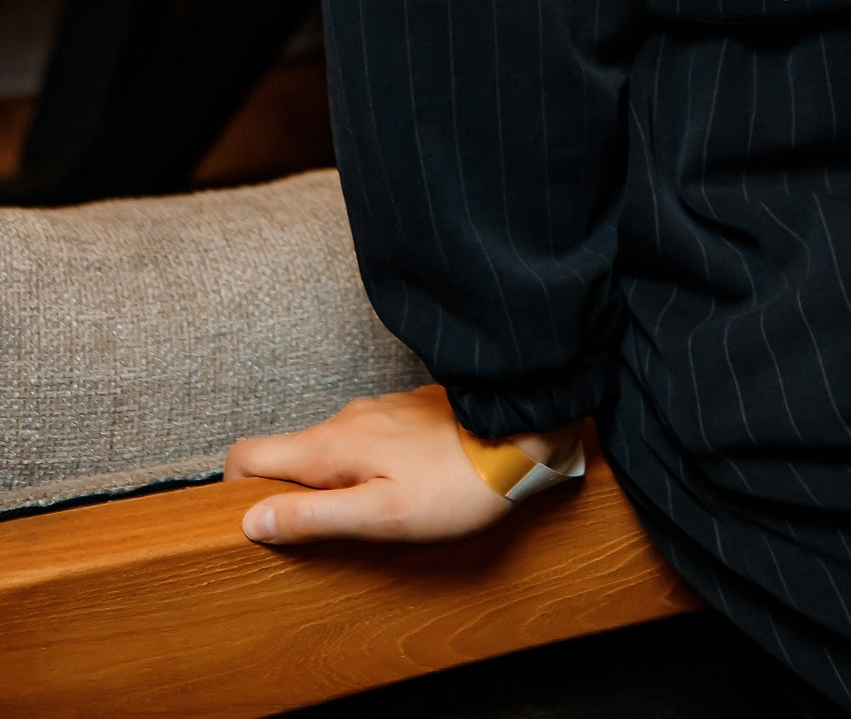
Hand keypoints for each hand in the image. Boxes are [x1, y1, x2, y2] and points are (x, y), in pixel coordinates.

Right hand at [224, 381, 580, 546]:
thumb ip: (315, 518)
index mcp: (329, 446)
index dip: (234, 491)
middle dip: (286, 492)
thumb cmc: (455, 484)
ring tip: (365, 515)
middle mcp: (346, 418)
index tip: (252, 524)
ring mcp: (377, 411)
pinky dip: (364, 465)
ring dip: (330, 480)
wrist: (522, 432)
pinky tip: (399, 487)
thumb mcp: (382, 515)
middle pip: (286, 454)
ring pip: (328, 447)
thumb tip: (253, 522)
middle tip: (318, 535)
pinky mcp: (405, 412)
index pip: (247, 454)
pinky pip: (364, 440)